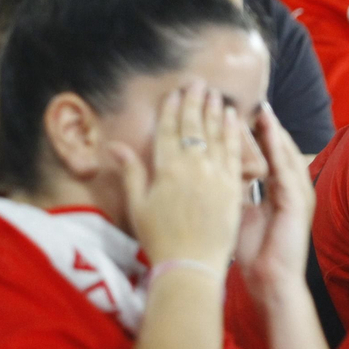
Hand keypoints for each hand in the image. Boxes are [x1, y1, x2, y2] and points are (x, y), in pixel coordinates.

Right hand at [110, 86, 241, 268]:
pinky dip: (234, 132)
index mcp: (166, 169)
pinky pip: (233, 152)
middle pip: (193, 126)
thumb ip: (131, 172)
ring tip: (216, 95)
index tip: (175, 92)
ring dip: (215, 112)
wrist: (191, 266)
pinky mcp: (231, 186)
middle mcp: (191, 166)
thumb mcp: (138, 205)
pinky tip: (234, 119)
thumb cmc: (159, 239)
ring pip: (215, 134)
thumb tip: (115, 146)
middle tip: (199, 83)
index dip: (171, 108)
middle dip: (195, 102)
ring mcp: (214, 175)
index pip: (168, 130)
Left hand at [233, 102, 314, 302]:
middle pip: (279, 149)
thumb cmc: (253, 253)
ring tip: (262, 108)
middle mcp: (292, 189)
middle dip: (267, 125)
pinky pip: (286, 168)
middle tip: (253, 100)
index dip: (256, 134)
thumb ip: (235, 189)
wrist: (270, 283)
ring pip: (284, 154)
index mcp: (279, 192)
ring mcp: (298, 194)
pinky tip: (269, 131)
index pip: (268, 155)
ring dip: (274, 130)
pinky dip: (277, 148)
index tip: (239, 112)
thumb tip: (216, 169)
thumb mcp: (240, 212)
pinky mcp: (297, 202)